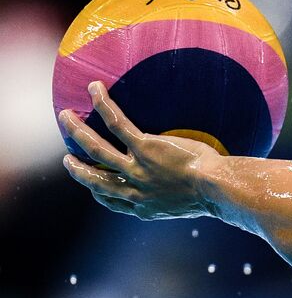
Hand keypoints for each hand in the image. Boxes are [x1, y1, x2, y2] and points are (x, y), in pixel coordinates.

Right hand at [59, 81, 221, 219]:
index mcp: (146, 208)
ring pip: (97, 150)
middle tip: (67, 159)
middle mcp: (136, 191)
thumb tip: (190, 184)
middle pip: (96, 179)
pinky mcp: (146, 148)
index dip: (98, 193)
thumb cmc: (215, 194)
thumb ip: (179, 195)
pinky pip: (117, 124)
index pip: (113, 202)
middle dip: (77, 169)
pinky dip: (103, 105)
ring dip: (78, 132)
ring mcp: (138, 169)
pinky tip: (95, 90)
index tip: (92, 186)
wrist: (219, 189)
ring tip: (65, 117)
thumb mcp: (192, 203)